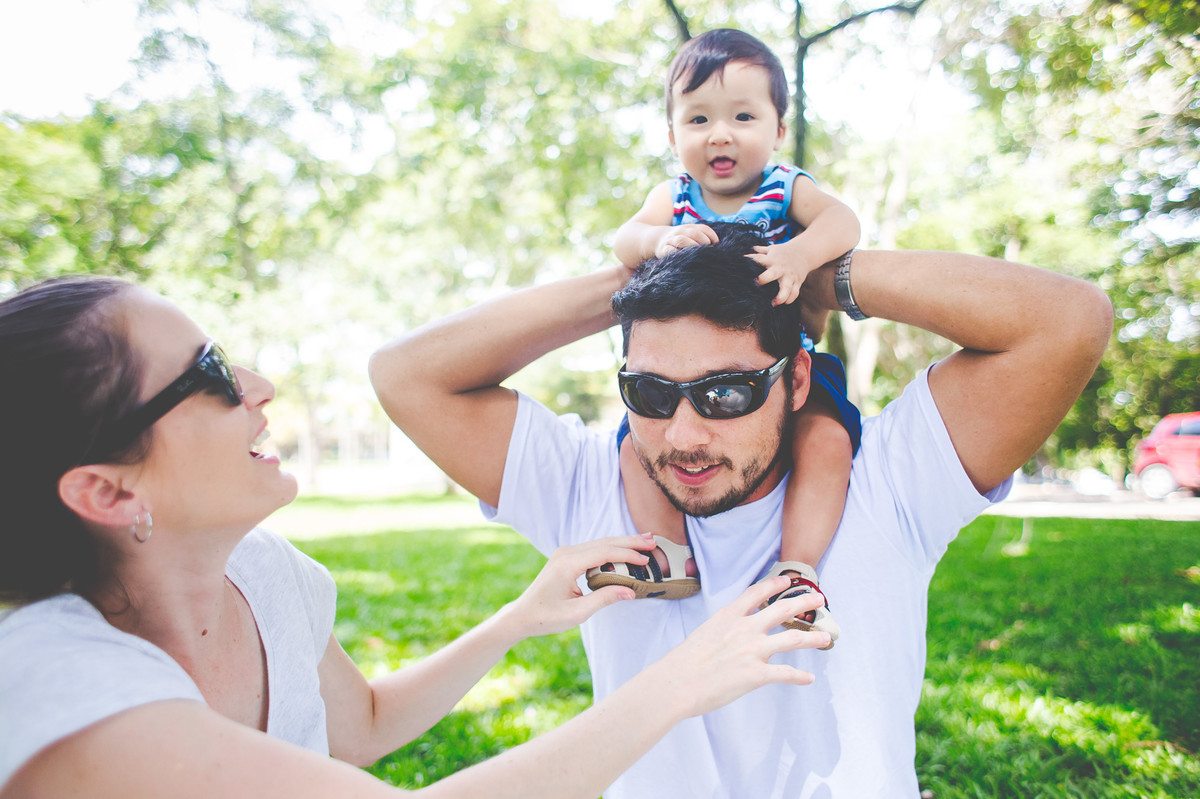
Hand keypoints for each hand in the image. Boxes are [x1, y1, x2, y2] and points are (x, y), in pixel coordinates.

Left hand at [505, 533, 655, 637]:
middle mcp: (566, 553)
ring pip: (600, 543)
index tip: (646, 559)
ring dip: (622, 543)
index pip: (605, 553)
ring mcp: (565, 553)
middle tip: (652, 541)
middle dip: (629, 541)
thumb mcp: (577, 613)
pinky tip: (624, 550)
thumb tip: (631, 592)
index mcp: (568, 563)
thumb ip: (604, 599)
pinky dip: (611, 549)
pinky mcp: (566, 558)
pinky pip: (593, 549)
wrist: (522, 615)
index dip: (628, 555)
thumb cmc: (547, 617)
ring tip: (644, 542)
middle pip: (604, 542)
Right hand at [653, 224, 719, 258]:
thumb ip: (702, 236)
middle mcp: (680, 232)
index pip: (703, 229)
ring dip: (691, 246)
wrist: (656, 238)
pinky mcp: (663, 249)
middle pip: (694, 233)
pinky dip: (676, 253)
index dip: (711, 235)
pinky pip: (669, 250)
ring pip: (682, 240)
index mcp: (689, 228)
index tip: (716, 243)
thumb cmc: (679, 238)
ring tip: (698, 254)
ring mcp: (671, 240)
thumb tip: (718, 246)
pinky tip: (682, 258)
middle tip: (708, 250)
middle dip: (703, 240)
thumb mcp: (690, 233)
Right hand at [653, 576, 828, 717]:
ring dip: (812, 638)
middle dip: (804, 602)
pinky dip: (799, 676)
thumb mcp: (704, 632)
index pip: (757, 593)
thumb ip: (724, 629)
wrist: (678, 682)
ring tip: (825, 638)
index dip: (775, 585)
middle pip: (782, 610)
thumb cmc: (684, 661)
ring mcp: (753, 650)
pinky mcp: (756, 674)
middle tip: (818, 598)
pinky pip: (785, 673)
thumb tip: (732, 635)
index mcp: (729, 616)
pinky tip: (808, 678)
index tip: (788, 581)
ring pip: (793, 639)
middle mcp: (745, 629)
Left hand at [748, 243, 818, 305]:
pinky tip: (784, 302)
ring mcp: (790, 276)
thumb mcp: (771, 249)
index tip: (743, 266)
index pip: (759, 259)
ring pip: (787, 287)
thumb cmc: (782, 252)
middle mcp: (781, 268)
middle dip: (765, 278)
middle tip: (758, 283)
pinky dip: (790, 299)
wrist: (804, 252)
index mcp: (772, 259)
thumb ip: (757, 251)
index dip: (751, 261)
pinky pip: (795, 293)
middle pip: (773, 273)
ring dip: (781, 296)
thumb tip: (740, 252)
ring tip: (774, 303)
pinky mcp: (797, 282)